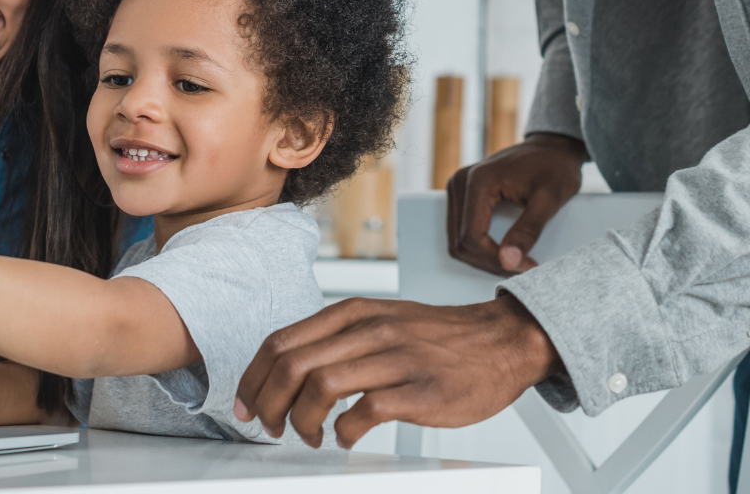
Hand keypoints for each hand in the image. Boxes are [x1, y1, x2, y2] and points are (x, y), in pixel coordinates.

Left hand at [233, 295, 559, 448]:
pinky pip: (364, 413)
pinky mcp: (420, 391)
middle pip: (292, 365)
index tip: (246, 404)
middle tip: (270, 426)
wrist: (503, 340)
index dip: (253, 377)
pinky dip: (343, 432)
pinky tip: (346, 437)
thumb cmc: (440, 338)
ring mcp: (396, 359)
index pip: (282, 341)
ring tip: (309, 435)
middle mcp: (372, 330)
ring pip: (321, 387)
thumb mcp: (383, 321)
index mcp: (356, 312)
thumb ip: (340, 338)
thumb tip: (290, 367)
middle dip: (268, 403)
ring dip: (302, 421)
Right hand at [445, 132, 586, 274]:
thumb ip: (528, 231)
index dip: (496, 259)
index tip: (526, 266)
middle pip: (460, 242)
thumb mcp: (549, 199)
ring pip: (457, 240)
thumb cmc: (555, 167)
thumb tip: (508, 262)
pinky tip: (504, 250)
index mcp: (478, 181)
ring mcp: (458, 187)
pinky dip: (480, 247)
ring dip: (484, 258)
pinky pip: (462, 231)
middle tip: (523, 267)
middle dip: (490, 262)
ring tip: (516, 260)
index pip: (471, 237)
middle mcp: (460, 182)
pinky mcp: (463, 194)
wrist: (553, 147)